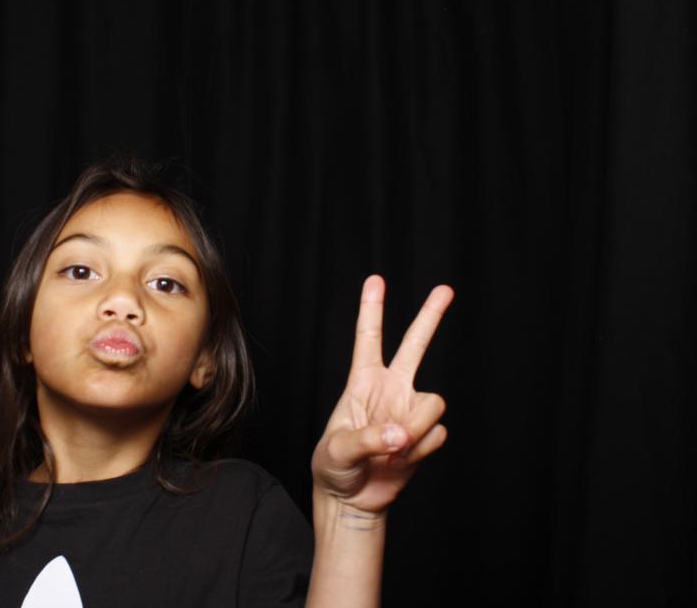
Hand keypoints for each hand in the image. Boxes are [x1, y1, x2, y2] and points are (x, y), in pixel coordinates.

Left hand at [311, 274, 453, 515]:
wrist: (352, 499)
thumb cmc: (333, 468)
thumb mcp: (337, 451)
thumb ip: (368, 439)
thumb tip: (401, 434)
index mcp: (362, 382)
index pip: (368, 339)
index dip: (372, 309)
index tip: (376, 279)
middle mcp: (390, 389)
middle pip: (415, 346)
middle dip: (431, 317)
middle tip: (446, 289)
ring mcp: (409, 410)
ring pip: (434, 402)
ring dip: (416, 428)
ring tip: (392, 450)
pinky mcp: (425, 435)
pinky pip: (437, 435)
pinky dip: (419, 451)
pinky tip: (400, 460)